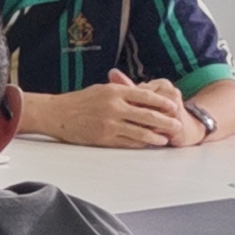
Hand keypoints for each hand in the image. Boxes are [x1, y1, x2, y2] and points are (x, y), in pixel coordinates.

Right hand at [37, 74, 192, 147]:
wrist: (56, 113)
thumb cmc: (78, 101)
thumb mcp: (101, 89)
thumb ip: (122, 91)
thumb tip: (143, 94)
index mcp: (115, 92)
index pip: (146, 96)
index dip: (163, 102)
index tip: (173, 106)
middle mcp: (114, 107)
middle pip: (148, 115)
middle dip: (166, 121)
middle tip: (178, 124)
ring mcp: (109, 123)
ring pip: (140, 131)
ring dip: (155, 136)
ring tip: (165, 139)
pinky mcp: (103, 137)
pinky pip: (127, 142)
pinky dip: (139, 143)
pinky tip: (146, 144)